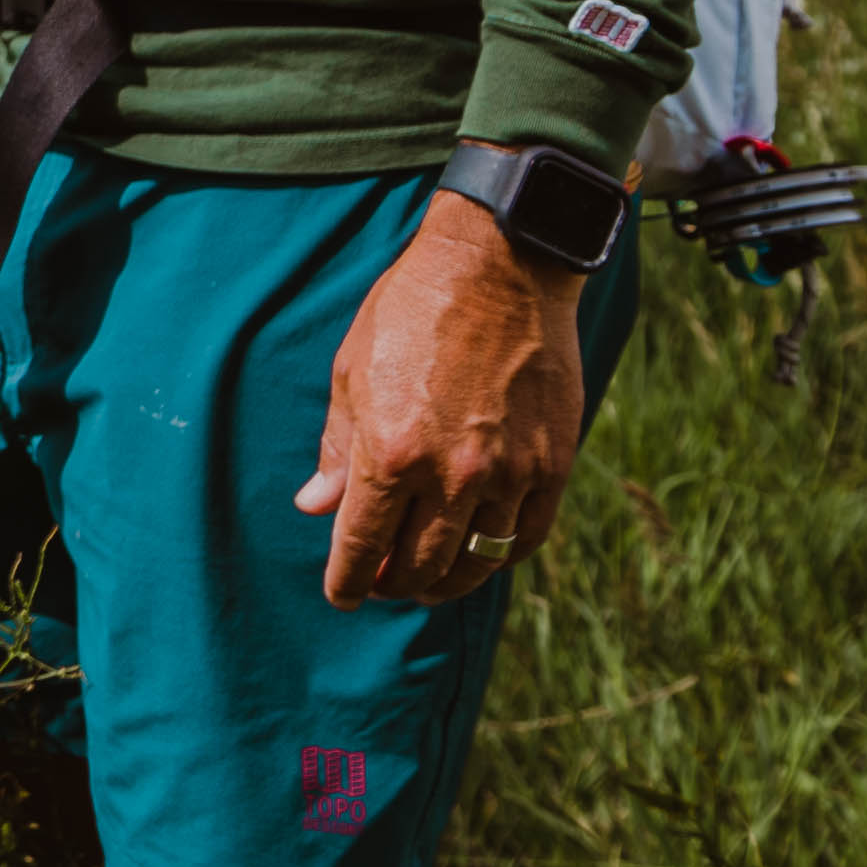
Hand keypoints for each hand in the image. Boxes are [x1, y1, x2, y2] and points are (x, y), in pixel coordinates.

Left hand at [297, 187, 589, 607]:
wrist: (498, 270)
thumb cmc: (411, 314)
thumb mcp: (351, 374)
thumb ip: (337, 450)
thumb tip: (315, 507)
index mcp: (391, 453)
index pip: (361, 544)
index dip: (346, 580)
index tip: (341, 595)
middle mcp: (452, 475)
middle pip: (418, 565)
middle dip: (391, 585)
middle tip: (379, 585)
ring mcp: (509, 474)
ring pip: (475, 562)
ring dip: (445, 583)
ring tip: (425, 583)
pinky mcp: (552, 465)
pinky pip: (525, 537)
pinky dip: (499, 557)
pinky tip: (480, 554)